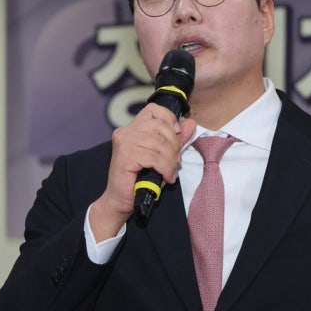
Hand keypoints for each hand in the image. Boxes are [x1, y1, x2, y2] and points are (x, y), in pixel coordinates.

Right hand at [90, 103, 195, 239]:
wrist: (120, 200)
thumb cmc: (140, 178)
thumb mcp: (162, 155)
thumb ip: (175, 139)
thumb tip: (190, 123)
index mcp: (132, 127)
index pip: (154, 110)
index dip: (170, 120)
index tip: (177, 135)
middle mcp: (126, 131)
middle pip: (160, 126)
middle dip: (174, 144)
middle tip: (175, 161)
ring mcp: (124, 141)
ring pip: (160, 143)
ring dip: (171, 160)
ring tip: (171, 171)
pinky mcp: (125, 155)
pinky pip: (155, 158)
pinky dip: (165, 168)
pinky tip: (166, 177)